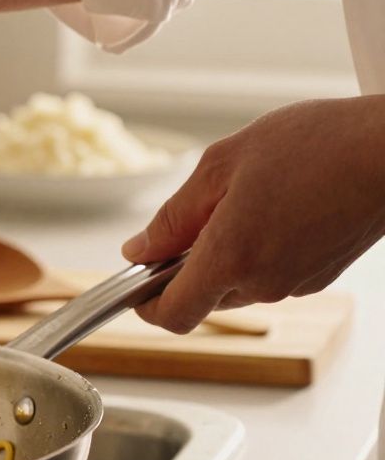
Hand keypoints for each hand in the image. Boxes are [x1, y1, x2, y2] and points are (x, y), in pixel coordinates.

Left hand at [123, 97, 384, 332]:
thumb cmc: (320, 146)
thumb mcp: (223, 165)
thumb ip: (175, 216)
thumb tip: (139, 249)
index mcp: (231, 259)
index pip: (173, 314)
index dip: (146, 304)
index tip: (137, 281)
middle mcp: (264, 283)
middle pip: (204, 296)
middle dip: (188, 264)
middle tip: (200, 212)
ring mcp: (297, 283)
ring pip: (238, 284)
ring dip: (227, 253)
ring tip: (246, 197)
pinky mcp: (322, 275)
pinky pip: (272, 273)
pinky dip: (259, 249)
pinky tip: (275, 206)